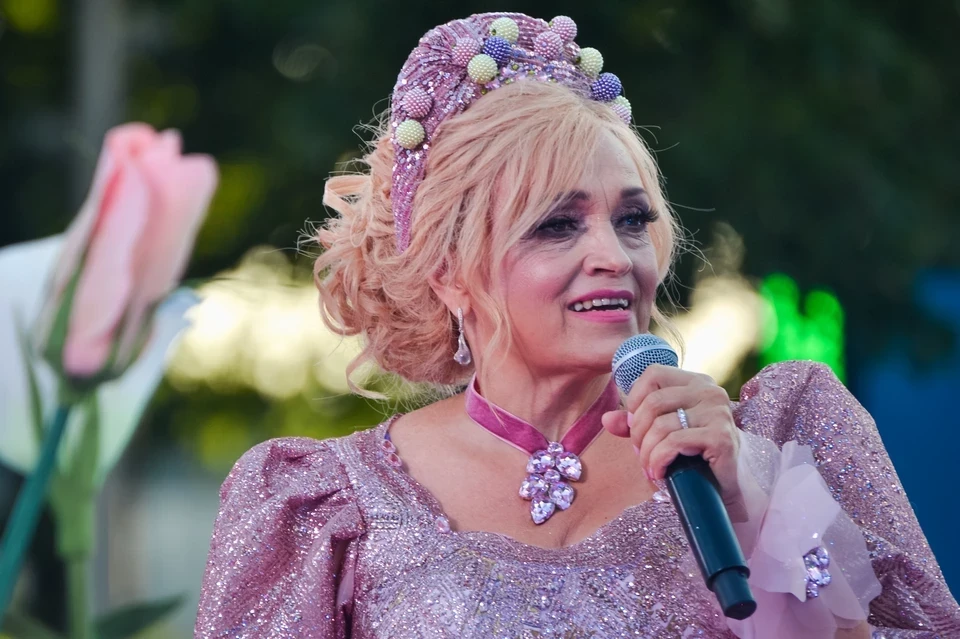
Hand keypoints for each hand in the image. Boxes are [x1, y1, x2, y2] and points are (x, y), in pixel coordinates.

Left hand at [601, 365, 743, 508]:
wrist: (728, 485)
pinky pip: (674, 442)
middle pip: (653, 401)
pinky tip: (659, 473)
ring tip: (648, 466)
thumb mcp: (660, 434)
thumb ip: (635, 423)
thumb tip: (607, 419)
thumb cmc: (693, 456)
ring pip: (661, 425)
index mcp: (696, 382)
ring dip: (647, 452)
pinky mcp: (721, 437)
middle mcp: (710, 391)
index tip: (634, 425)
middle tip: (639, 452)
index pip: (653, 373)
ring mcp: (718, 413)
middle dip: (638, 432)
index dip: (635, 398)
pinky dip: (659, 460)